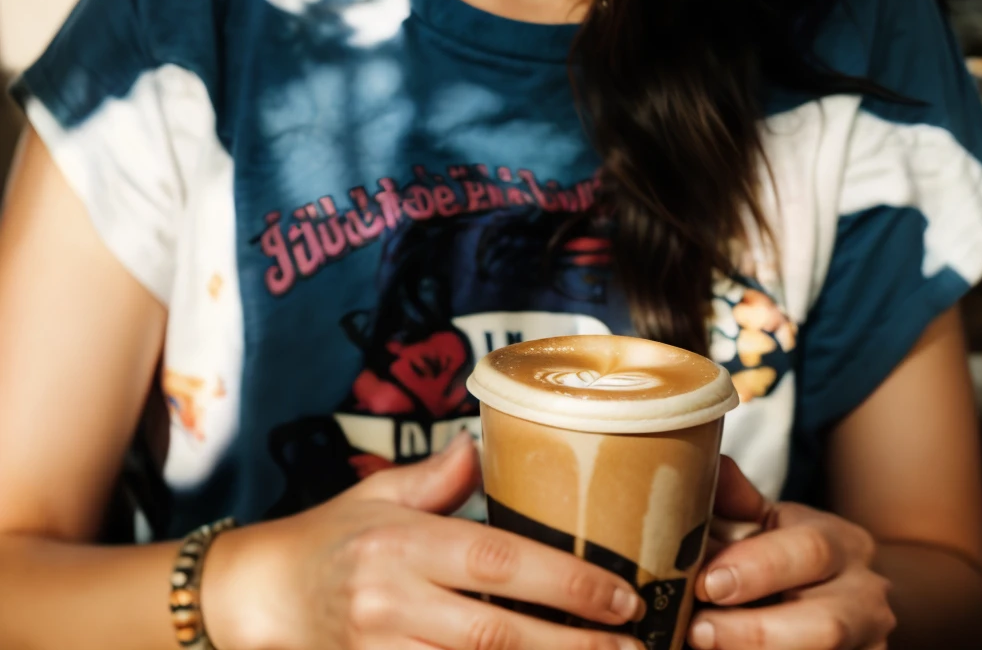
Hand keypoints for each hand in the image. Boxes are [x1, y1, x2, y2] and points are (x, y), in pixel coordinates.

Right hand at [206, 431, 643, 649]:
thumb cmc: (332, 538)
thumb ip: (436, 476)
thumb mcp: (379, 494)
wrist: (259, 598)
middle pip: (494, 635)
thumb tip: (485, 440)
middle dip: (571, 645)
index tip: (622, 596)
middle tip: (635, 647)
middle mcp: (390, 603)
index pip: (495, 561)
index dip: (563, 582)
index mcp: (401, 543)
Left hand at [687, 458, 895, 649]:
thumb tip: (708, 466)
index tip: (706, 582)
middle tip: (697, 629)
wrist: (850, 601)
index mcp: (845, 545)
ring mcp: (870, 644)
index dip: (757, 569)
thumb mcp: (774, 524)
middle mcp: (867, 598)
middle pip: (825, 624)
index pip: (810, 552)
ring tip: (704, 644)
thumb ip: (741, 501)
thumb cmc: (796, 555)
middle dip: (754, 630)